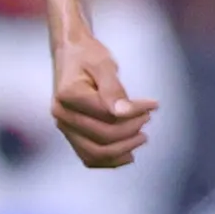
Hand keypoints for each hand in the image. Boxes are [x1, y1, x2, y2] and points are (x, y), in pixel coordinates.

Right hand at [49, 30, 155, 168]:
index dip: (134, 112)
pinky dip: (110, 160)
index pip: (107, 114)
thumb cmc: (88, 55)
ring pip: (94, 153)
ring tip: (142, 136)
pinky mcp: (70, 133)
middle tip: (148, 117)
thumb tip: (124, 113)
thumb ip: (113, 89)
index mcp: (68, 96)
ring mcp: (64, 126)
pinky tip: (128, 154)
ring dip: (123, 149)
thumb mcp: (103, 64)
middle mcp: (62, 115)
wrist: (70, 54)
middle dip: (131, 130)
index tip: (152, 104)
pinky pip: (88, 156)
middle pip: (102, 136)